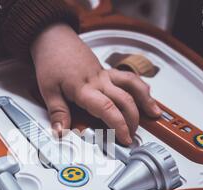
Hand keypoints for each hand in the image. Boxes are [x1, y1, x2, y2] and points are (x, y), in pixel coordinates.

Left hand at [30, 23, 160, 144]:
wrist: (54, 38)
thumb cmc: (51, 61)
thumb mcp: (48, 90)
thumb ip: (58, 112)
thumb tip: (61, 132)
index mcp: (84, 88)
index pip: (108, 109)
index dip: (119, 125)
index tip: (125, 138)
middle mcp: (99, 81)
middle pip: (125, 100)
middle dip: (133, 120)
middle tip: (132, 135)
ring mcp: (105, 74)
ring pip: (132, 85)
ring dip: (145, 99)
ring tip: (154, 113)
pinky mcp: (106, 71)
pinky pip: (127, 78)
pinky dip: (139, 86)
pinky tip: (146, 94)